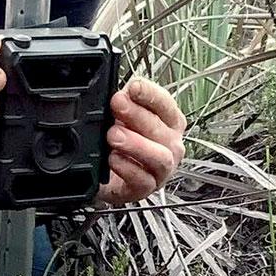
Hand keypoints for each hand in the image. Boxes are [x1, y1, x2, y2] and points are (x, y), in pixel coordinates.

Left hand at [98, 77, 185, 206]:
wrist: (105, 175)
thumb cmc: (119, 142)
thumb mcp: (120, 117)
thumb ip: (123, 103)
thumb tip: (119, 93)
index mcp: (169, 121)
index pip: (166, 104)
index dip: (150, 94)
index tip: (133, 87)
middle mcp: (170, 144)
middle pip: (162, 129)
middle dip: (137, 115)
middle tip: (117, 105)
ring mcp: (162, 169)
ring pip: (160, 157)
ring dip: (136, 144)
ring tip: (113, 135)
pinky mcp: (147, 188)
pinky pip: (143, 180)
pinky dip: (127, 168)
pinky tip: (113, 159)